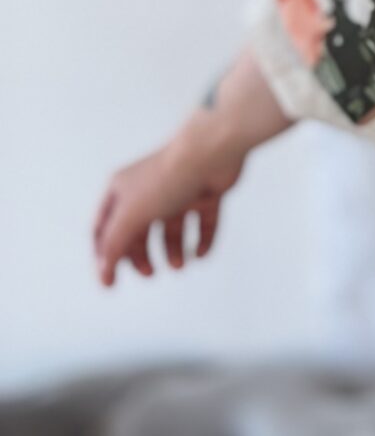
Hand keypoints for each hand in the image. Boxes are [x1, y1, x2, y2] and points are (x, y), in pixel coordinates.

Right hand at [92, 46, 291, 286]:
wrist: (211, 153)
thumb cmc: (166, 180)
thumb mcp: (131, 216)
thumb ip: (115, 246)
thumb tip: (104, 275)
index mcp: (121, 190)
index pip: (103, 228)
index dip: (104, 255)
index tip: (110, 283)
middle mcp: (146, 189)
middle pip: (137, 231)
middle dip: (141, 255)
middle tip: (151, 274)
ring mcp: (177, 191)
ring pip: (171, 228)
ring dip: (174, 250)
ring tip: (181, 264)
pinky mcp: (205, 193)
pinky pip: (202, 222)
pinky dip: (202, 240)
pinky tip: (201, 254)